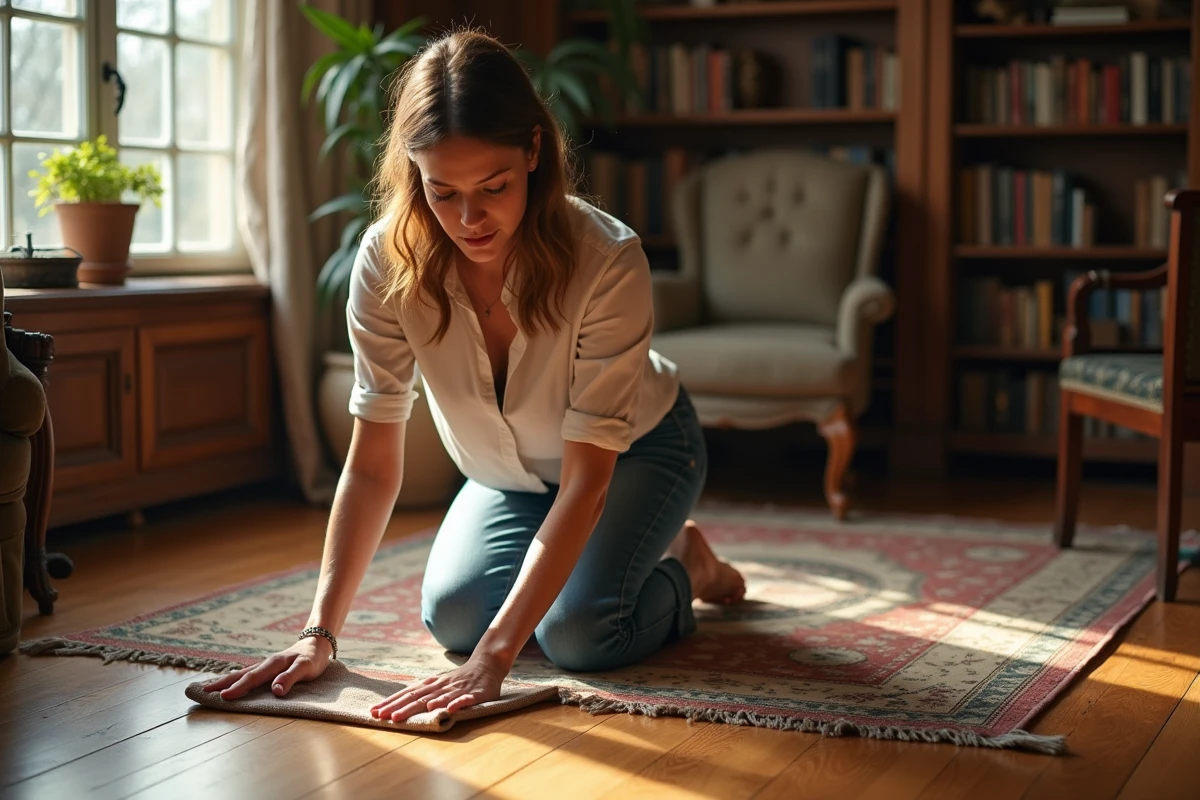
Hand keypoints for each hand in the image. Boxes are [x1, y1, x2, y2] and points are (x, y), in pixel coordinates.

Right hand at [200, 636, 332, 699]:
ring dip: (224, 680)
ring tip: (206, 687)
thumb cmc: (313, 658)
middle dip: (222, 683)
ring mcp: (264, 665)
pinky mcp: (266, 667)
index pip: (253, 678)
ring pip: (241, 673)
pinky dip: (234, 677)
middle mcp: (265, 663)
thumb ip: (291, 678)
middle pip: (240, 674)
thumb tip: (276, 691)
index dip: (239, 688)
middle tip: (202, 691)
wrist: (316, 643)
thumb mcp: (307, 668)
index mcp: (273, 664)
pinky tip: (227, 682)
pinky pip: (247, 672)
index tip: (223, 697)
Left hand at [370, 652, 507, 721]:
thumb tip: (397, 704)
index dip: (391, 703)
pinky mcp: (475, 694)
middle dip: (398, 707)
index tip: (374, 712)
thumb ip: (421, 694)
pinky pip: (466, 699)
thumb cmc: (459, 679)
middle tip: (382, 717)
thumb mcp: (438, 684)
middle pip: (417, 697)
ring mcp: (457, 689)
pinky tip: (449, 709)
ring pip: (437, 699)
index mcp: (431, 684)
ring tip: (405, 716)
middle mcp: (441, 686)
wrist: (487, 664)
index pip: (408, 694)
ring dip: (420, 707)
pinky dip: (457, 703)